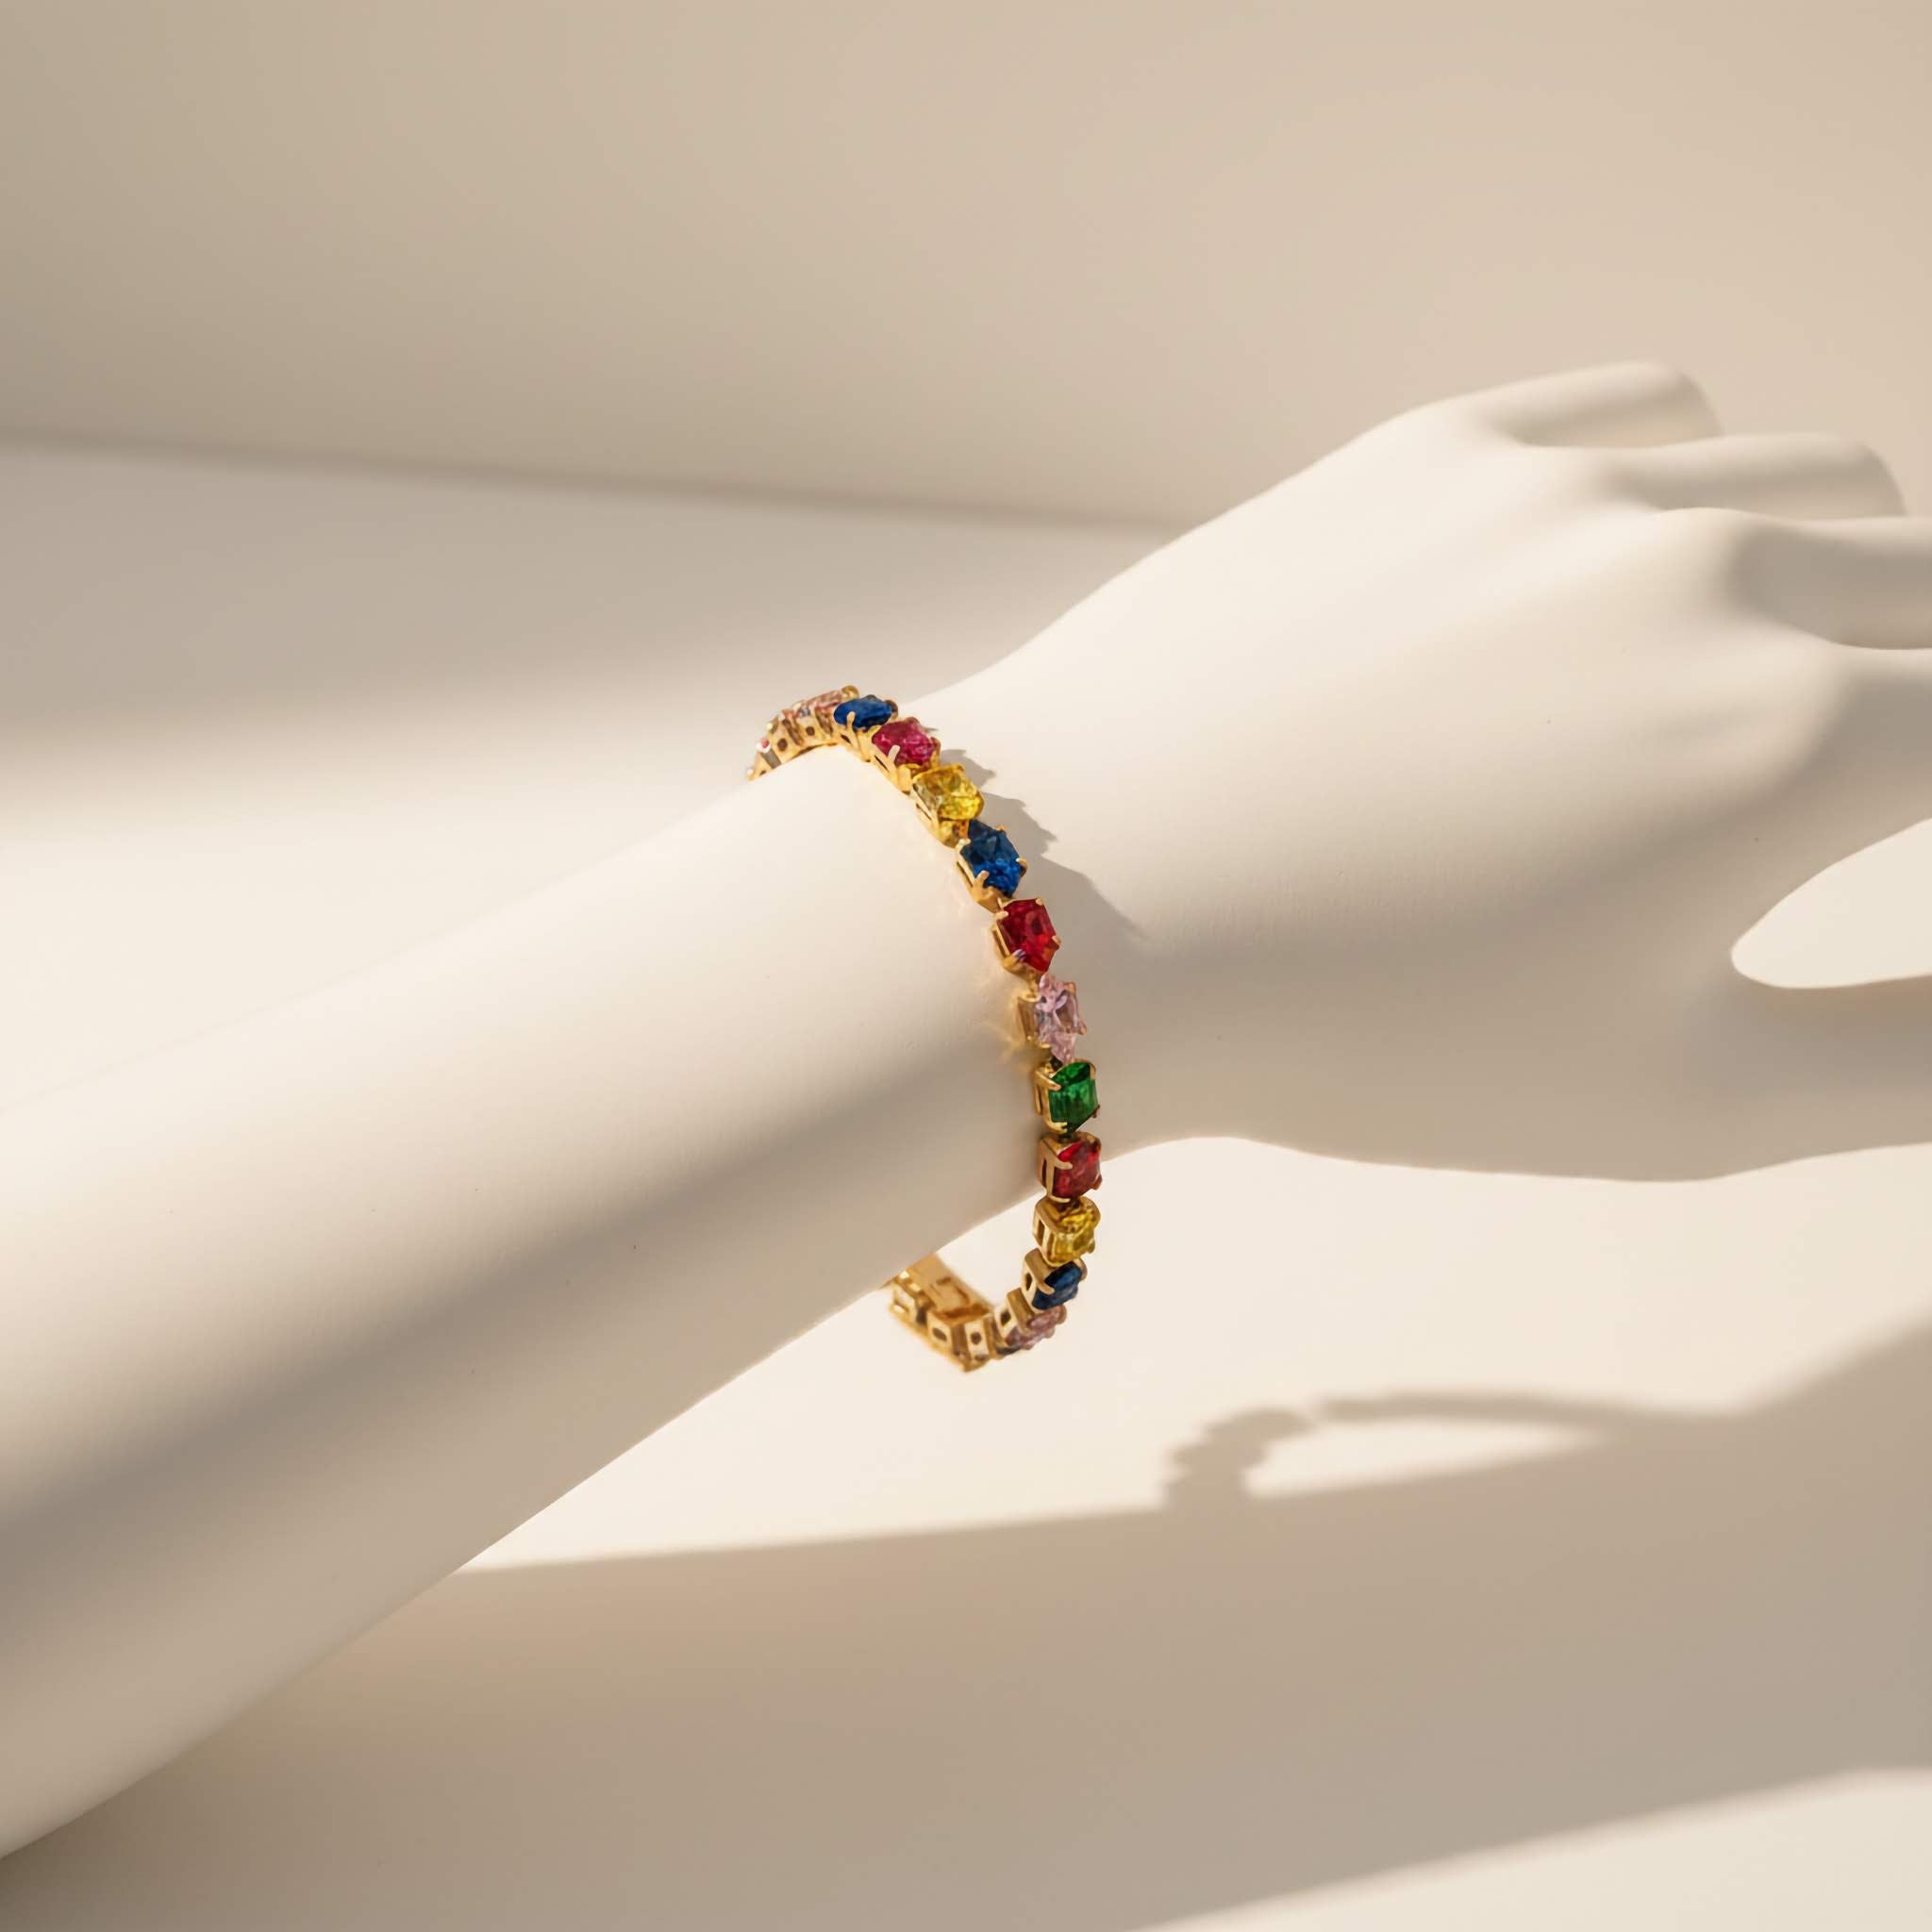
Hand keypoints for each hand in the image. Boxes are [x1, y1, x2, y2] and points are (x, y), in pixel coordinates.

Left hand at [930, 364, 1931, 1176]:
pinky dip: (1695, 482)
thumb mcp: (1675, 1102)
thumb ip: (1912, 1060)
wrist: (1070, 910)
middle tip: (1846, 788)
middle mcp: (1713, 571)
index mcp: (1799, 739)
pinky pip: (1650, 409)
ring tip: (1747, 690)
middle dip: (1922, 697)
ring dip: (1838, 582)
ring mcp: (1568, 484)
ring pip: (1817, 483)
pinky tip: (1637, 572)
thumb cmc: (1364, 1034)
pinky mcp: (1439, 443)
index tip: (1884, 833)